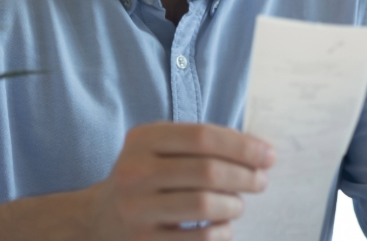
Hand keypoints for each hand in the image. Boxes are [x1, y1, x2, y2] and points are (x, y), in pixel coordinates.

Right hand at [84, 122, 275, 239]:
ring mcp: (136, 210)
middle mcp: (134, 172)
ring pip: (205, 205)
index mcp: (142, 139)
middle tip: (262, 181)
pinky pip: (200, 239)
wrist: (97, 220)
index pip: (202, 136)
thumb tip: (259, 152)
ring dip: (234, 205)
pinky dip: (221, 232)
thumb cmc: (146, 178)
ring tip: (238, 205)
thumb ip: (201, 144)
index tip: (269, 155)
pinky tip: (223, 227)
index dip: (242, 146)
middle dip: (246, 176)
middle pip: (208, 171)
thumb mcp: (160, 149)